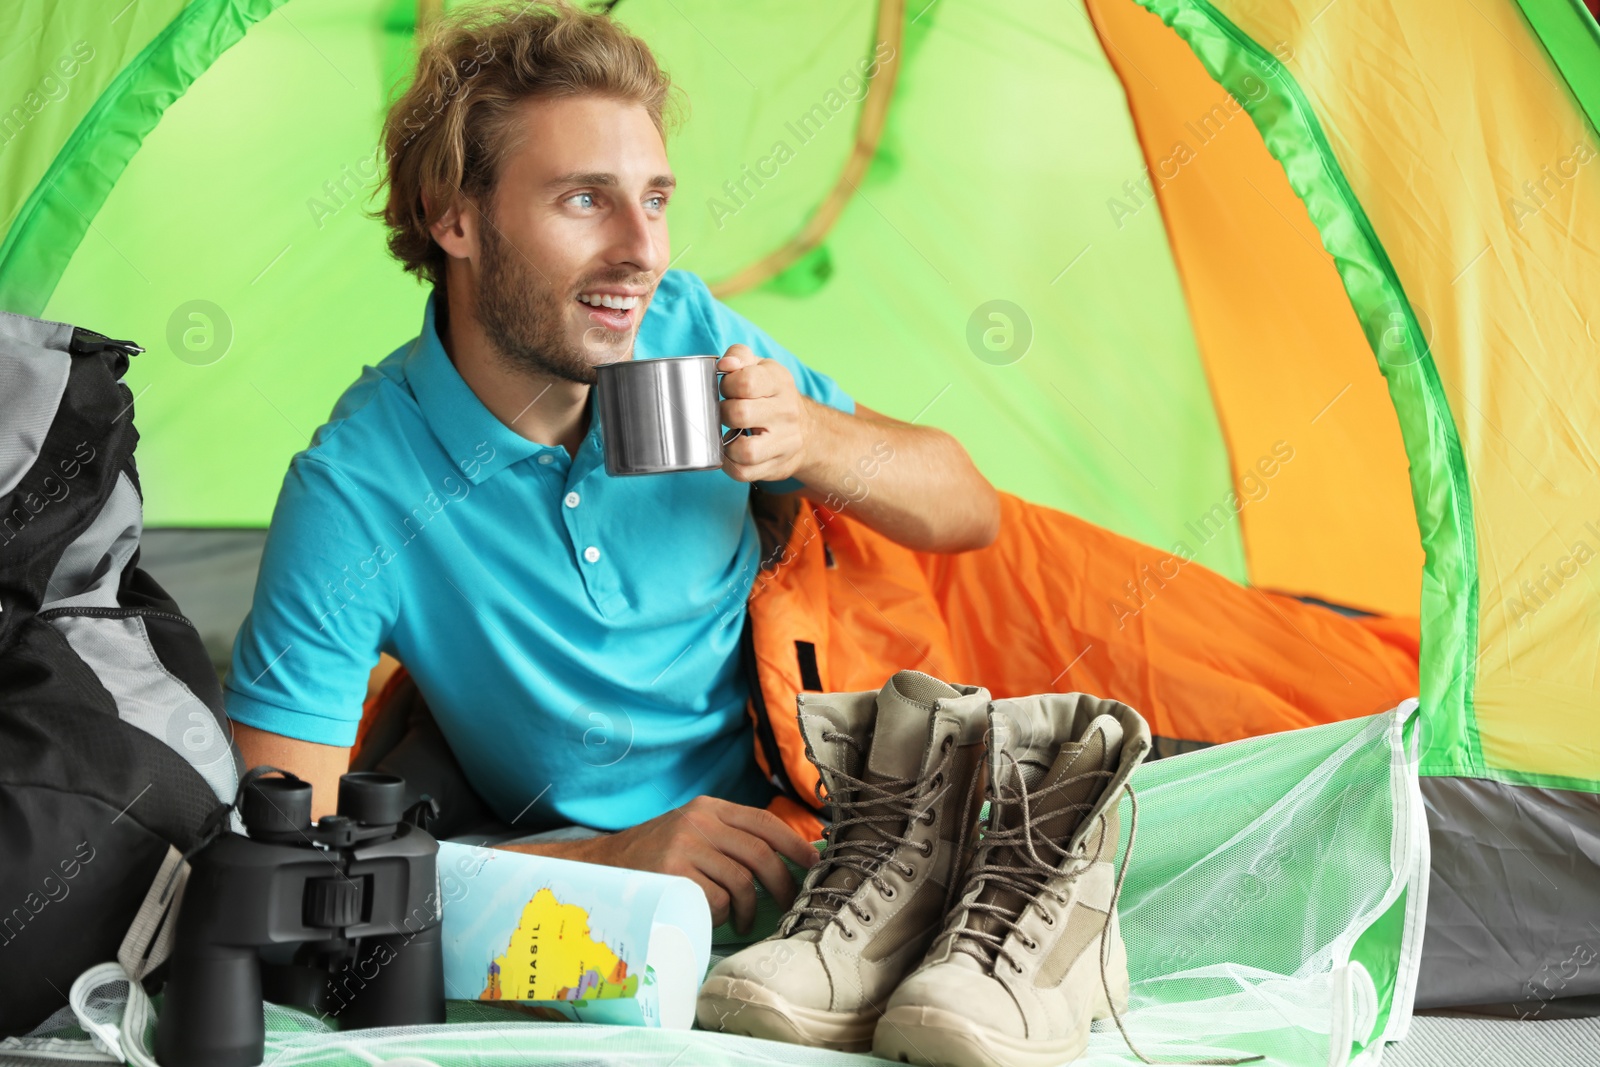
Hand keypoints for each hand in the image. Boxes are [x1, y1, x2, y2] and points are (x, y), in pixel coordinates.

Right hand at [547, 796, 819, 932]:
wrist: (600, 868)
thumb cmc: (653, 857)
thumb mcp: (690, 832)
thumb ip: (728, 837)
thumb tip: (783, 858)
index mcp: (707, 808)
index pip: (762, 821)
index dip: (794, 843)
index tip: (813, 863)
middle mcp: (698, 821)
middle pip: (759, 854)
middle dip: (781, 884)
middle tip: (788, 904)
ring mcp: (684, 847)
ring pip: (741, 882)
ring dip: (749, 909)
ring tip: (743, 921)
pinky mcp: (673, 875)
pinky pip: (716, 901)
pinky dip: (720, 915)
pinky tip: (709, 917)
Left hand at [717, 344, 814, 483]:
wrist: (809, 432)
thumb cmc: (773, 395)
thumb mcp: (761, 368)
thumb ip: (739, 355)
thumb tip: (724, 364)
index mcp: (779, 382)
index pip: (746, 381)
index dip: (726, 384)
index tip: (726, 388)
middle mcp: (786, 413)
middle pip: (740, 414)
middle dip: (722, 412)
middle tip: (725, 412)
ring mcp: (783, 443)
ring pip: (744, 451)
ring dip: (726, 443)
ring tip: (729, 434)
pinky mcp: (775, 467)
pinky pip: (743, 472)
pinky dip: (729, 464)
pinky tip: (731, 451)